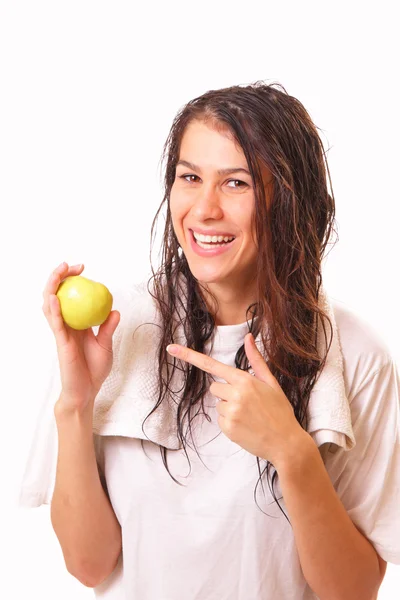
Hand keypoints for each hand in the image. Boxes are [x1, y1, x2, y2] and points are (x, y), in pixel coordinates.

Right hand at [42, 262, 120, 414]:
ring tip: (60, 271)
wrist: (87, 391)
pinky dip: (54, 308)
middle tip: (73, 265)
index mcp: (77, 324)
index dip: (74, 281)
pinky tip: (55, 297)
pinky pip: (55, 322)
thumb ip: (108, 328)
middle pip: (58, 295)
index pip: (72, 297)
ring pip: (51, 304)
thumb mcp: (106, 345)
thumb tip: (114, 309)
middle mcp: (66, 325)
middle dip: (61, 277)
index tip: (83, 269)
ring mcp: (62, 332)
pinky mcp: (60, 341)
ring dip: (53, 286)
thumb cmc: (94, 370)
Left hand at [166, 332, 308, 468]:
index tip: (171, 349)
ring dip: (229, 409)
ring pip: (218, 404)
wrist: (287, 443)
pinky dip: (230, 423)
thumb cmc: (280, 411)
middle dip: (226, 393)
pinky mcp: (227, 428)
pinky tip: (246, 426)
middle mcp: (235, 394)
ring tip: (249, 416)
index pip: (212, 365)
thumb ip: (256, 360)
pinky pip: (220, 420)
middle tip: (247, 403)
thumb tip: (248, 337)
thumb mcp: (271, 383)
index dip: (189, 356)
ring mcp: (231, 412)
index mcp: (245, 380)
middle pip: (214, 387)